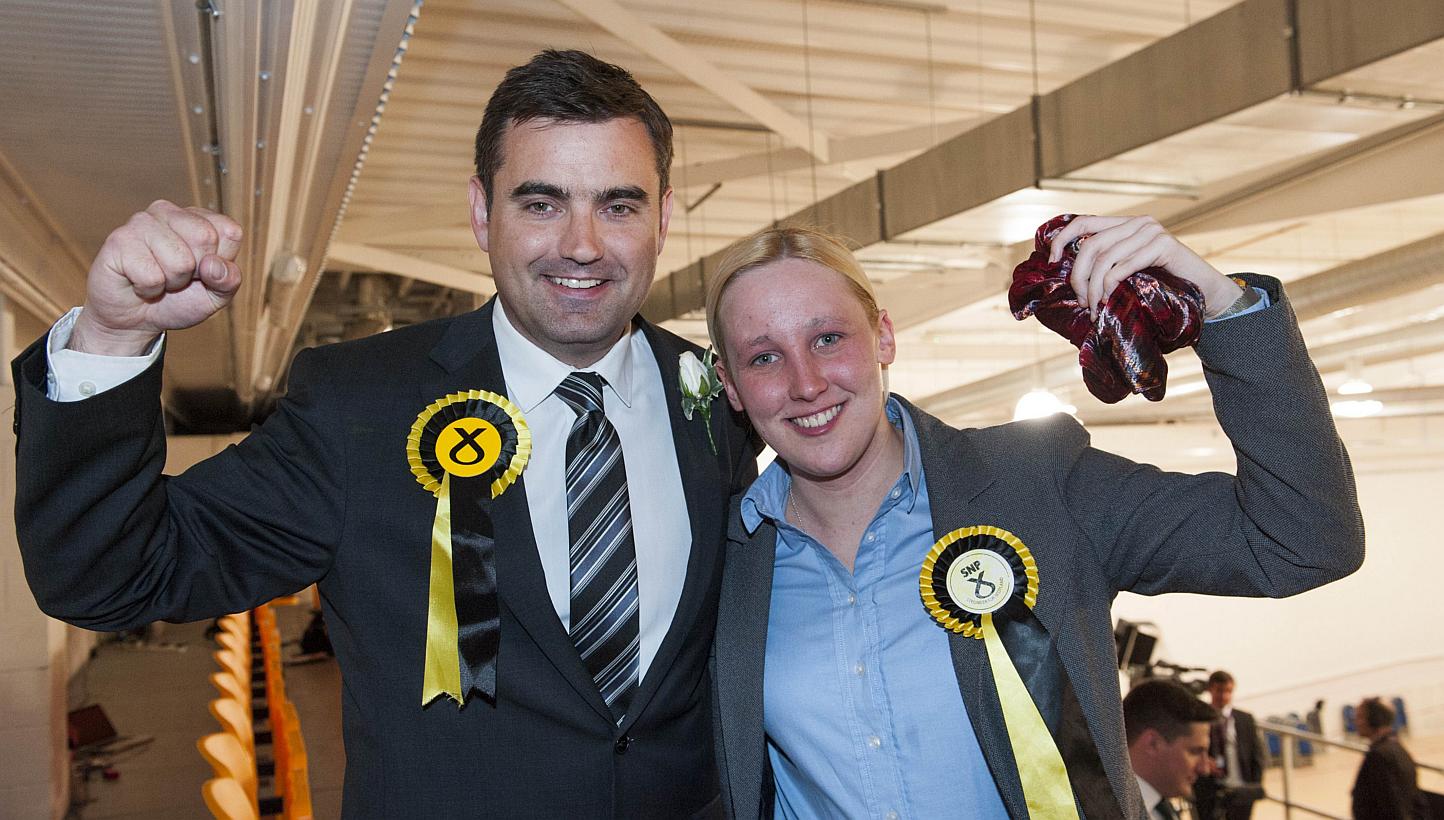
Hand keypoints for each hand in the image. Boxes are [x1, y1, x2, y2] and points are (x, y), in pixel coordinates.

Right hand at [70, 200, 242, 355]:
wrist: (136, 320)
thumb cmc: (179, 300)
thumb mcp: (216, 295)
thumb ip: (229, 280)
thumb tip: (213, 265)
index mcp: (199, 218)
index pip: (231, 232)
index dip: (221, 263)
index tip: (203, 272)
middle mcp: (169, 212)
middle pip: (205, 238)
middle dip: (196, 272)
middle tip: (178, 277)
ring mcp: (142, 222)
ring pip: (180, 260)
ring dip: (171, 282)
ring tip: (158, 279)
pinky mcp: (119, 240)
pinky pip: (151, 276)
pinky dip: (149, 290)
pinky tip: (139, 283)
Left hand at [1047, 215, 1241, 320]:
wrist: (1205, 292)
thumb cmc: (1164, 285)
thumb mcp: (1130, 272)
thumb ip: (1108, 266)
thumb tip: (1072, 279)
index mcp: (1126, 224)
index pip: (1084, 222)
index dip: (1062, 239)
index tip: (1050, 260)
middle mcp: (1138, 222)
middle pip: (1091, 245)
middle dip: (1078, 276)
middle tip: (1080, 301)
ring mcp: (1152, 231)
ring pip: (1105, 258)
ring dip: (1093, 288)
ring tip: (1094, 307)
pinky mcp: (1163, 245)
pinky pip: (1125, 265)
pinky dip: (1111, 285)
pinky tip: (1108, 301)